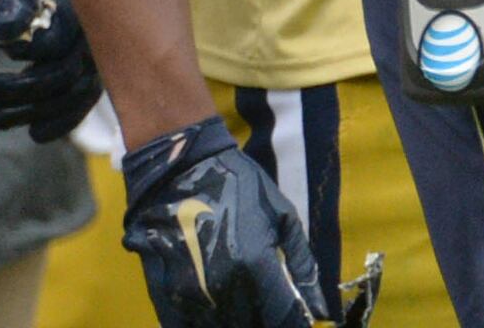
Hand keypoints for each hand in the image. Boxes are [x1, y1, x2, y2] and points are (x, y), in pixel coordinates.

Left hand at [0, 0, 101, 141]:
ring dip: (37, 112)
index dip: (21, 65)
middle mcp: (99, 23)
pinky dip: (63, 118)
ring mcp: (97, 40)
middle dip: (21, 95)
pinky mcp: (87, 53)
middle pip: (66, 78)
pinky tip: (36, 132)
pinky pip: (83, 94)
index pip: (56, 51)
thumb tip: (3, 35)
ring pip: (77, 92)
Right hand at [121, 117, 372, 326]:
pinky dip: (206, 325)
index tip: (305, 321)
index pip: (284, 317)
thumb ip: (303, 266)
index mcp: (255, 267)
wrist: (178, 170)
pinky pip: (183, 326)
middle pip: (252, 327)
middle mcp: (221, 288)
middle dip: (270, 323)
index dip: (297, 323)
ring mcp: (187, 295)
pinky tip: (221, 315)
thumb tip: (322, 308)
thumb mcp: (283, 218)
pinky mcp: (161, 295)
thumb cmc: (238, 187)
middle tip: (277, 313)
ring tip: (253, 312)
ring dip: (241, 323)